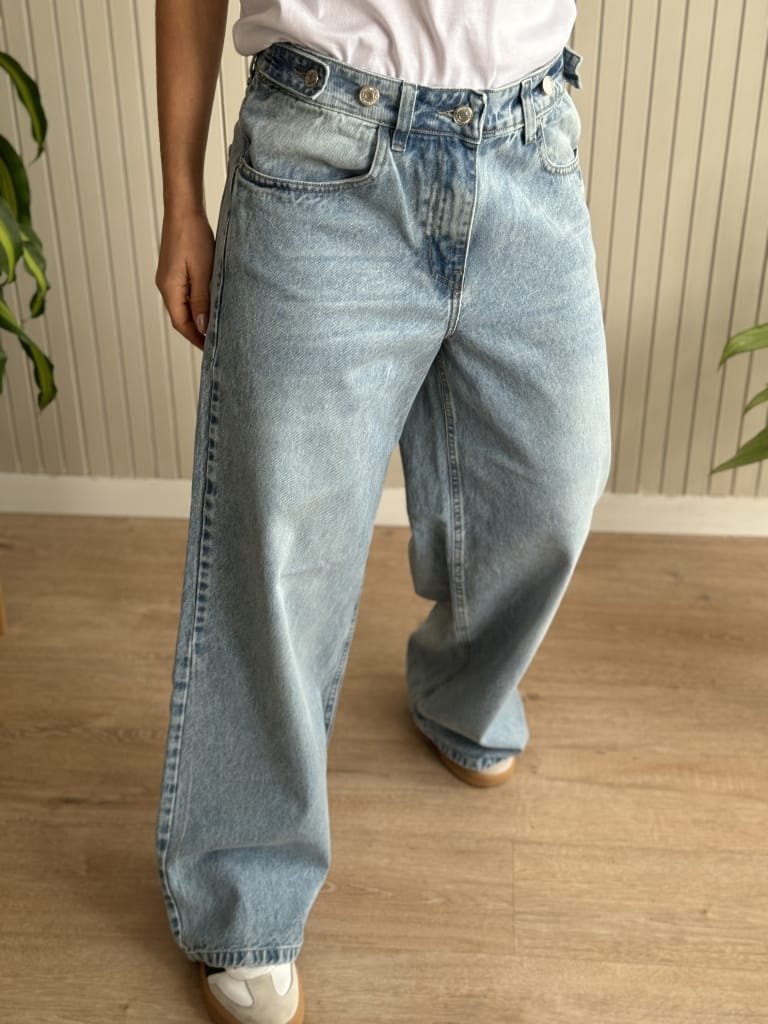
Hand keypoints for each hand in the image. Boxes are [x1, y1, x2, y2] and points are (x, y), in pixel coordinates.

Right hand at [155, 207, 214, 350]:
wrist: (184, 210)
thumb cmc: (193, 237)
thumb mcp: (202, 272)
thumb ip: (201, 300)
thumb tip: (201, 327)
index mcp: (170, 289)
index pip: (182, 324)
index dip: (196, 339)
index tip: (211, 350)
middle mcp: (166, 286)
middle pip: (181, 318)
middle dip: (197, 333)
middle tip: (216, 344)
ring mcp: (169, 279)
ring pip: (184, 307)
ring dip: (198, 320)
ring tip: (216, 329)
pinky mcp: (175, 271)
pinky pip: (186, 295)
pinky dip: (197, 306)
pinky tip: (210, 307)